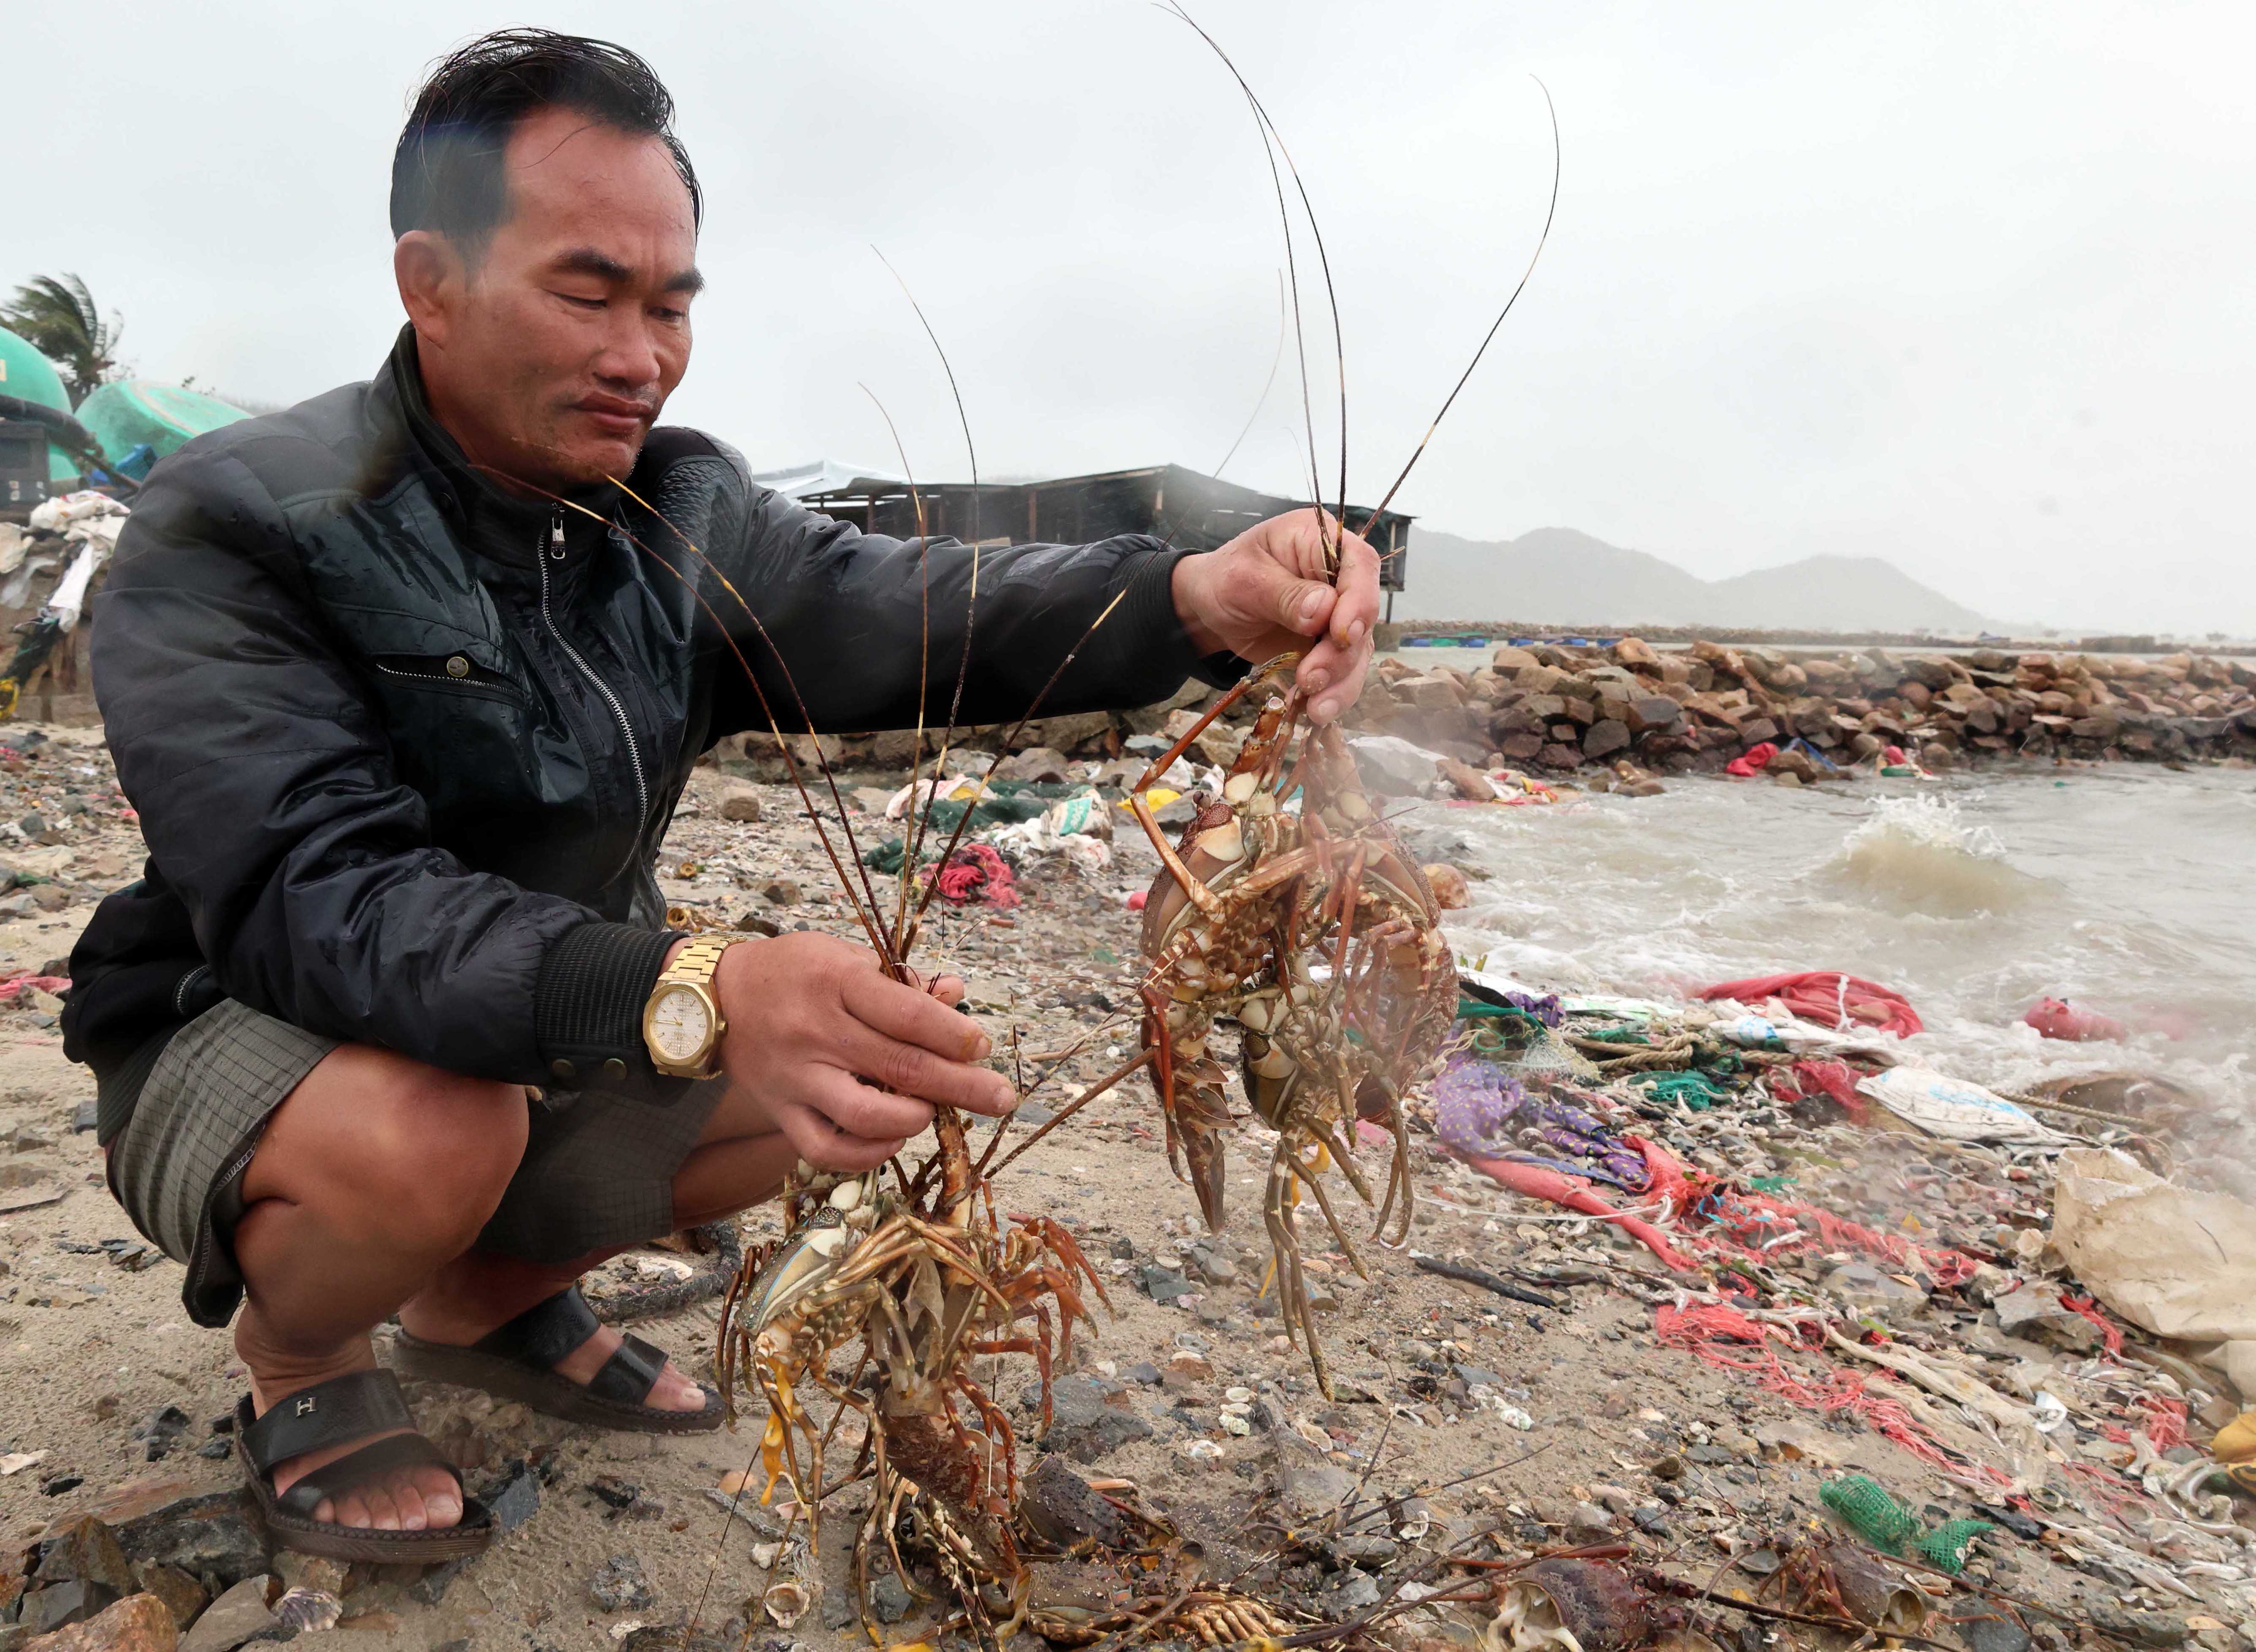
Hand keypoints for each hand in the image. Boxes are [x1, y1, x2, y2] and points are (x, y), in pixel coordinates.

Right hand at [702, 933, 1014, 1170]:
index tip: (982, 1046)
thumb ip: (901, 981)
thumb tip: (956, 993)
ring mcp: (796, 1077)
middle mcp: (816, 1031)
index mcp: (837, 982)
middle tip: (1001, 1099)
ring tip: (933, 1111)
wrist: (717, 998)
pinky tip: (893, 1140)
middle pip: (900, 1067)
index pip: (906, 1014)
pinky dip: (868, 1153)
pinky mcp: (781, 1111)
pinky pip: (826, 1148)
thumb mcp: (847, 956)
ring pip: (864, 1115)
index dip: (952, 1035)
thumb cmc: (795, 971)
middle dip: (961, 1087)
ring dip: (913, 1119)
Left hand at [1169, 507, 1380, 724]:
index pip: (1359, 565)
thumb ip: (1284, 593)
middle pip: (1363, 616)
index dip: (1359, 601)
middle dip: (1342, 654)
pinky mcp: (1329, 647)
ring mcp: (1338, 615)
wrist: (1208, 609)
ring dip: (1341, 683)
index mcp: (1321, 542)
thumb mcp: (1244, 579)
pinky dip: (1332, 694)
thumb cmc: (1224, 579)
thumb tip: (1324, 609)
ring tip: (1315, 707)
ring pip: (1358, 651)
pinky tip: (1314, 711)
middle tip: (1311, 677)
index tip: (1342, 634)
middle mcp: (1339, 578)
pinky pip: (1342, 673)